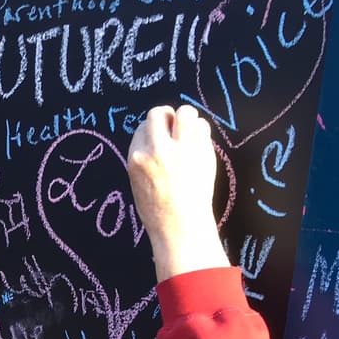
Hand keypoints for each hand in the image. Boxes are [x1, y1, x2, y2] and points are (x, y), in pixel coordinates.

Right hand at [127, 104, 228, 282]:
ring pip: (184, 112)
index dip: (152, 131)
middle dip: (167, 118)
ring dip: (187, 119)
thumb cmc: (158, 210)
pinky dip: (201, 131)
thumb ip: (145, 157)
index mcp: (136, 158)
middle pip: (159, 113)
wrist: (179, 226)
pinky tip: (199, 146)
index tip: (160, 140)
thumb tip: (157, 137)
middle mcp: (155, 149)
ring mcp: (180, 148)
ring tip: (189, 136)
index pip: (142, 128)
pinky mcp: (201, 151)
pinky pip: (202, 126)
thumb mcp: (138, 182)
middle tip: (174, 131)